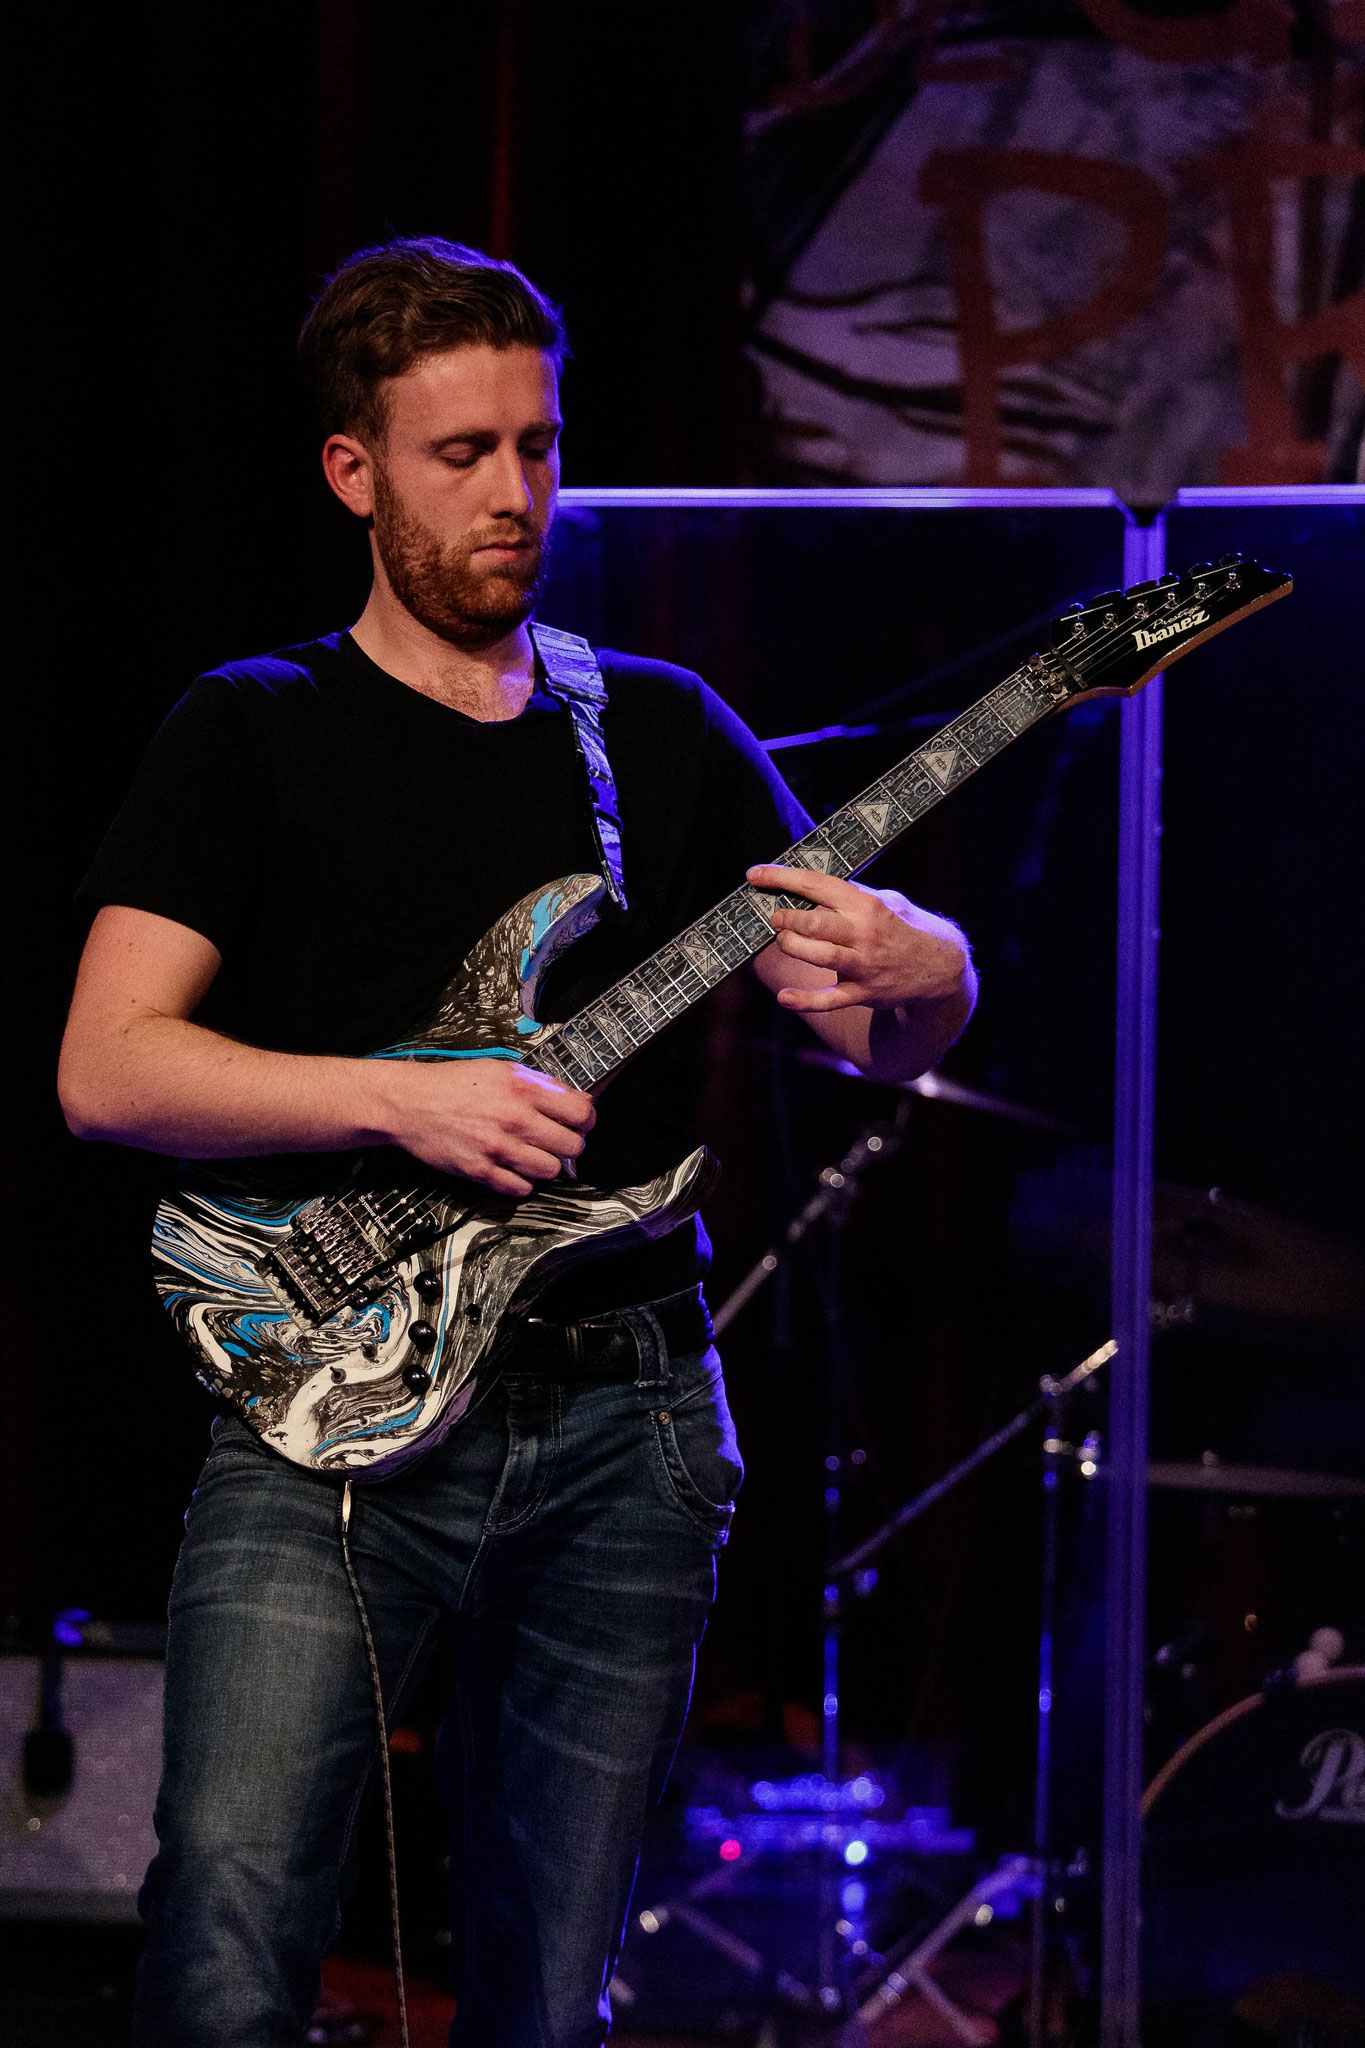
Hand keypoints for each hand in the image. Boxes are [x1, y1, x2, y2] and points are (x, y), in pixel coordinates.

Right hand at [377, 1057, 595, 1196]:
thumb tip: (578, 1100)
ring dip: (546, 1165)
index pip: (581, 1113)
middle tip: (556, 1141)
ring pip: (550, 1171)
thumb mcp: (501, 1069)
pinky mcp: (481, 1171)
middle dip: (569, 1145)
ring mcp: (498, 1149)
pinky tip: (513, 1168)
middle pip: (572, 1147)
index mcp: (524, 1089)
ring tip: (533, 1155)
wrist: (411, 1103)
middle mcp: (515, 1120)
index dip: (586, 1120)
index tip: (580, 1122)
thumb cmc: (456, 1083)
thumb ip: (540, 1084)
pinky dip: (522, 1182)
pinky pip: (520, 1189)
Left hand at [747, 864, 969, 1015]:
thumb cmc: (904, 927)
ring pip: (819, 956)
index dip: (782, 878)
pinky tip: (784, 998)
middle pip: (814, 924)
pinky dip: (806, 1001)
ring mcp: (864, 965)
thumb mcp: (887, 900)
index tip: (755, 875)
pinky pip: (831, 1001)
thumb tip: (810, 887)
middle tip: (774, 918)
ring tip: (783, 940)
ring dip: (792, 947)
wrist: (940, 966)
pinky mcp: (864, 993)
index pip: (817, 885)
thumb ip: (852, 895)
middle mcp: (864, 934)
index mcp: (866, 905)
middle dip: (786, 919)